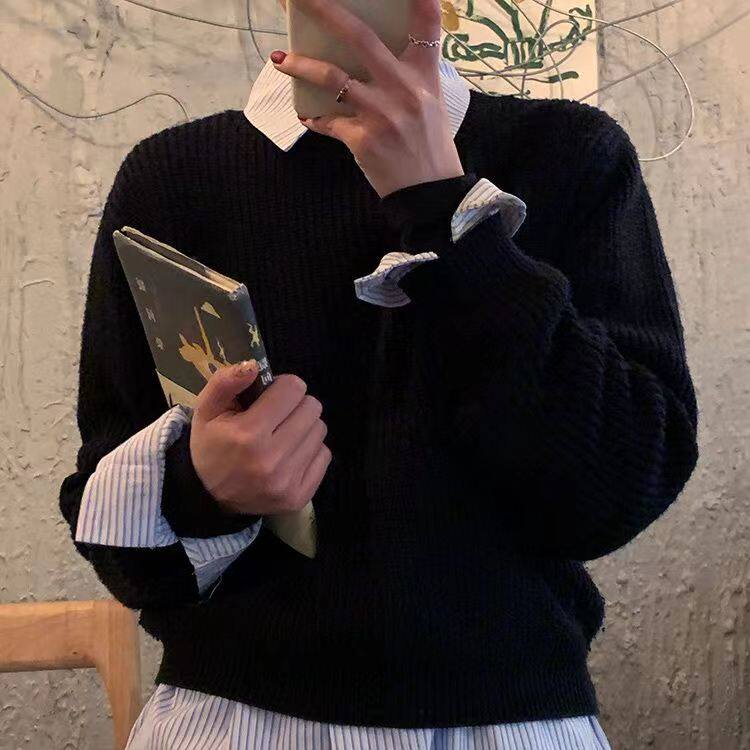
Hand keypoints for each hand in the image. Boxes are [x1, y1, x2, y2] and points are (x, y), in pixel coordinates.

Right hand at [190, 361, 331, 515]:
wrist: (208, 496)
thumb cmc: (210, 445)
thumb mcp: (206, 409)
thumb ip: (226, 382)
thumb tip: (254, 365)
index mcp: (248, 433)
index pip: (293, 389)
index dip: (282, 387)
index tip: (271, 397)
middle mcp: (272, 458)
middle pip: (312, 408)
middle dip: (296, 405)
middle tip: (278, 416)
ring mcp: (288, 481)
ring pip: (320, 430)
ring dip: (304, 427)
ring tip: (282, 435)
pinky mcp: (300, 496)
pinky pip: (324, 455)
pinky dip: (310, 450)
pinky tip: (289, 455)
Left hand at [271, 0, 463, 197]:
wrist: (429, 192)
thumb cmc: (428, 145)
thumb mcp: (430, 102)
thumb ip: (406, 73)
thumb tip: (372, 52)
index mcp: (424, 74)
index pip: (426, 23)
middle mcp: (405, 88)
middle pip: (360, 37)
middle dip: (325, 11)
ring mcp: (383, 114)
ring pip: (332, 78)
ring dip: (301, 66)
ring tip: (280, 60)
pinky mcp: (364, 140)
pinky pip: (328, 121)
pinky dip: (314, 118)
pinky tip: (306, 118)